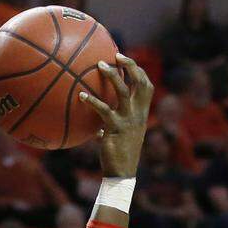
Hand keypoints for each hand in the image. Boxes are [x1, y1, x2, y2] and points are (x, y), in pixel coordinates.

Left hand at [79, 53, 154, 177]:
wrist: (122, 172)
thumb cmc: (119, 154)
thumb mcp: (119, 137)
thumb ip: (111, 127)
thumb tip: (95, 128)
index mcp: (141, 113)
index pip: (146, 86)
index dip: (138, 71)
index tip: (126, 60)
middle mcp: (138, 113)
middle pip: (140, 82)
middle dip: (130, 66)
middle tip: (116, 55)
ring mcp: (128, 119)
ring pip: (122, 91)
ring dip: (112, 76)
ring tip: (99, 65)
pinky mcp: (115, 127)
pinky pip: (103, 109)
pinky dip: (92, 100)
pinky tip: (81, 95)